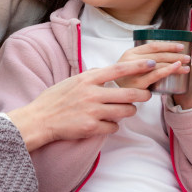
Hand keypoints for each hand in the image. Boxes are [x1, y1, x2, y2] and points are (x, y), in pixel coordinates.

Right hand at [8, 58, 182, 151]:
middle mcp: (93, 93)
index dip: (138, 66)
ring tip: (126, 110)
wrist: (40, 120)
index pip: (119, 69)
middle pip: (129, 93)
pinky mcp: (92, 127)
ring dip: (129, 111)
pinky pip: (114, 126)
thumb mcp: (72, 80)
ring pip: (126, 111)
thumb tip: (103, 71)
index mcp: (88, 78)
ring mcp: (93, 111)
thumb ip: (90, 76)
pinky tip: (106, 123)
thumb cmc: (55, 99)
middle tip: (146, 95)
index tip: (152, 63)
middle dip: (142, 95)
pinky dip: (113, 125)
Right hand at [115, 41, 190, 88]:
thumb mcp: (128, 65)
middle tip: (188, 57)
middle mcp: (131, 59)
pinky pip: (156, 75)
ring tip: (186, 65)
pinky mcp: (137, 83)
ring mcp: (133, 71)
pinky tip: (177, 68)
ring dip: (175, 63)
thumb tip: (161, 54)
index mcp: (130, 52)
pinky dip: (168, 70)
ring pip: (159, 64)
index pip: (153, 45)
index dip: (168, 45)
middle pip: (158, 54)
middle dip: (175, 55)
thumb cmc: (123, 80)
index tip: (181, 46)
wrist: (110, 95)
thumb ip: (141, 59)